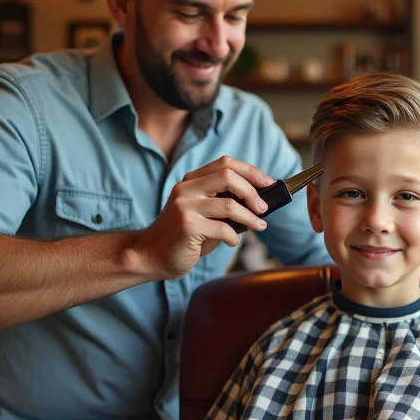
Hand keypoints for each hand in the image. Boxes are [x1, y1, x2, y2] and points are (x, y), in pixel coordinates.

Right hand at [131, 156, 273, 279]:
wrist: (151, 256)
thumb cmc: (184, 236)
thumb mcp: (203, 212)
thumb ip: (223, 202)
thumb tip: (259, 202)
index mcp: (191, 181)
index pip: (225, 163)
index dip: (251, 171)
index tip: (268, 183)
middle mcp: (186, 189)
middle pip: (228, 176)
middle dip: (252, 192)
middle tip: (263, 208)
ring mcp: (185, 207)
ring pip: (229, 205)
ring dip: (250, 217)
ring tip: (259, 226)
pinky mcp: (187, 227)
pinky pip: (222, 228)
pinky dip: (234, 237)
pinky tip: (232, 241)